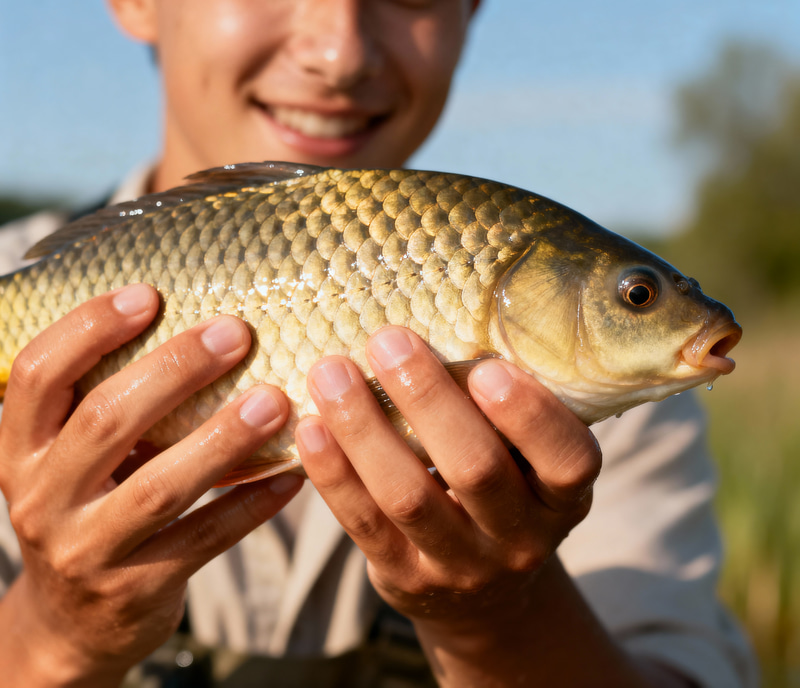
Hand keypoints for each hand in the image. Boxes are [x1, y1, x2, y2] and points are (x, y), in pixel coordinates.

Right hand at [0, 285, 302, 685]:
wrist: (71, 622)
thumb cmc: (88, 508)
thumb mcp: (71, 459)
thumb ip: (108, 404)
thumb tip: (197, 324)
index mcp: (23, 450)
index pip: (40, 375)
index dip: (88, 328)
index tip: (149, 295)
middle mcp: (43, 498)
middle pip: (105, 422)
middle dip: (175, 370)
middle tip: (236, 333)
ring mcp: (88, 549)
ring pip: (159, 488)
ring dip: (222, 439)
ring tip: (275, 400)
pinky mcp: (138, 588)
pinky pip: (205, 539)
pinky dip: (252, 503)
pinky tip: (292, 472)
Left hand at [296, 325, 600, 628]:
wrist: (483, 592)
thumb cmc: (503, 492)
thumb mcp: (526, 460)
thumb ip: (501, 412)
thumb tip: (442, 319)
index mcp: (563, 496)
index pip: (568, 461)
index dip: (530, 416)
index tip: (487, 368)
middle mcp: (521, 538)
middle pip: (476, 470)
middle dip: (427, 399)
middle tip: (387, 340)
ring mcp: (461, 565)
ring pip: (407, 496)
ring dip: (364, 428)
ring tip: (331, 372)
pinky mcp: (404, 578)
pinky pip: (364, 523)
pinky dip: (334, 472)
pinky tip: (311, 428)